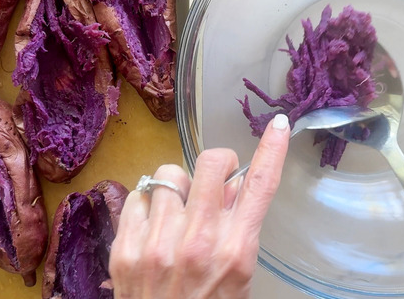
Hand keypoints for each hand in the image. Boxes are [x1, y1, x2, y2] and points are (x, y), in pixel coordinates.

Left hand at [109, 114, 290, 298]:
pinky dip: (148, 202)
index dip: (272, 150)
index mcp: (234, 252)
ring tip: (178, 210)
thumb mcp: (239, 278)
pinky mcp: (124, 248)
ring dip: (179, 185)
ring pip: (169, 174)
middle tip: (216, 178)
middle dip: (217, 162)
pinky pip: (137, 195)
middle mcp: (197, 241)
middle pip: (211, 164)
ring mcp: (156, 242)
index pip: (260, 187)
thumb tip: (238, 185)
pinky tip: (153, 223)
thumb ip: (240, 229)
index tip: (279, 125)